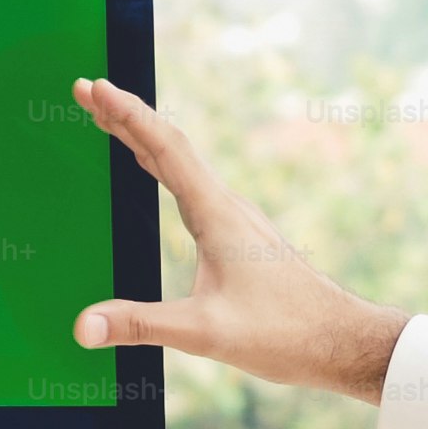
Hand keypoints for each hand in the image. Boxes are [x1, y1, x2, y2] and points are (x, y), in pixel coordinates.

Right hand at [68, 77, 410, 401]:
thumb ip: (142, 325)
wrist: (343, 341)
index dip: (126, 115)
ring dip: (143, 137)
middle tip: (87, 90)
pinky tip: (154, 170)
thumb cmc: (285, 334)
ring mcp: (236, 218)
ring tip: (109, 120)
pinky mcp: (239, 234)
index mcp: (218, 215)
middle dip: (125, 116)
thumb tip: (84, 327)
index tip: (94, 88)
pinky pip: (192, 184)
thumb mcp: (205, 333)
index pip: (165, 149)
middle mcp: (228, 206)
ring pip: (183, 163)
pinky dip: (162, 165)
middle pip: (169, 146)